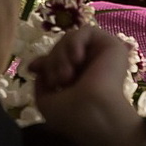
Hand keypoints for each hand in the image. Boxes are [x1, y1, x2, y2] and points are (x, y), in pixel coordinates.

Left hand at [28, 26, 145, 145]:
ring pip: (70, 39)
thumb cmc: (73, 114)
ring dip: (61, 54)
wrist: (96, 114)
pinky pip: (86, 31)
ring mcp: (100, 55)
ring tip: (66, 75)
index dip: (44, 61)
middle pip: (60, 48)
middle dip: (51, 61)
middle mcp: (89, 66)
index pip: (57, 59)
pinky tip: (77, 59)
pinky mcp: (111, 45)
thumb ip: (41, 82)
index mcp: (77, 79)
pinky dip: (75, 42)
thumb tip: (36, 66)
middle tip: (57, 80)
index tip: (34, 68)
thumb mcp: (46, 102)